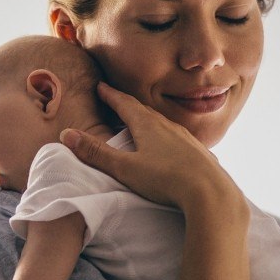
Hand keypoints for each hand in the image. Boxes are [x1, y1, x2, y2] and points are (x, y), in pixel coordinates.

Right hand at [60, 82, 246, 218]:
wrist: (211, 193)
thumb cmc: (166, 180)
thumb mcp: (125, 168)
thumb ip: (96, 153)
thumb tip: (67, 135)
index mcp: (148, 125)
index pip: (124, 104)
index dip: (111, 95)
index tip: (101, 86)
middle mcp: (168, 126)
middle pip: (144, 110)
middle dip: (128, 105)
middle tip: (116, 101)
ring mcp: (186, 138)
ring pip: (163, 123)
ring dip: (148, 120)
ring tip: (140, 123)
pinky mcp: (198, 153)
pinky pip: (178, 138)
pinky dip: (166, 136)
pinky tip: (169, 146)